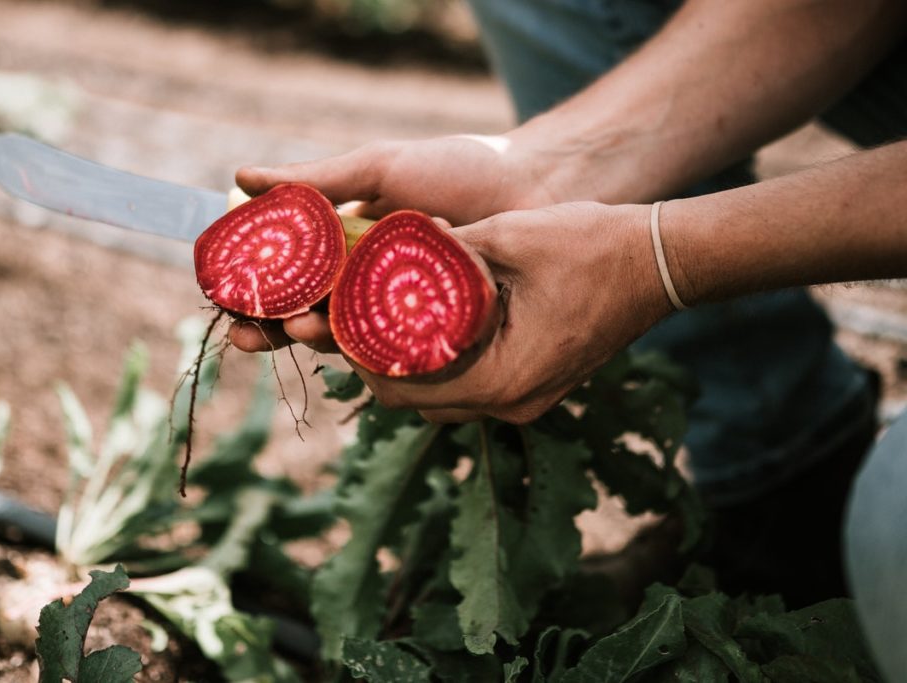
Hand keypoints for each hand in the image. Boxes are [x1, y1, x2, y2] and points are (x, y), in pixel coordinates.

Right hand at [228, 133, 596, 354]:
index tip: (226, 297)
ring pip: (345, 339)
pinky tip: (354, 352)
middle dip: (272, 328)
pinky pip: (395, 354)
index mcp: (344, 245)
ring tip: (302, 329)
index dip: (252, 290)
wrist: (533, 186)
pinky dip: (370, 356)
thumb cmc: (458, 171)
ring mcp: (400, 312)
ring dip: (314, 341)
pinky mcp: (435, 336)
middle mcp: (366, 283)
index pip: (285, 275)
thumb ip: (315, 179)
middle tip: (249, 332)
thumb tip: (239, 176)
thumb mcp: (380, 168)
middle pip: (305, 315)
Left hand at [347, 202, 672, 423]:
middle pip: (414, 401)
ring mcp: (525, 400)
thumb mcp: (506, 236)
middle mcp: (510, 403)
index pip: (402, 387)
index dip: (357, 356)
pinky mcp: (533, 386)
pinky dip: (438, 364)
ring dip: (404, 367)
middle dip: (373, 363)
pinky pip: (469, 387)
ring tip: (374, 322)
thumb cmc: (591, 245)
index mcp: (501, 378)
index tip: (331, 318)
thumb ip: (442, 250)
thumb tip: (382, 243)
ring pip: (439, 399)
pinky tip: (423, 326)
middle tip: (343, 320)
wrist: (660, 262)